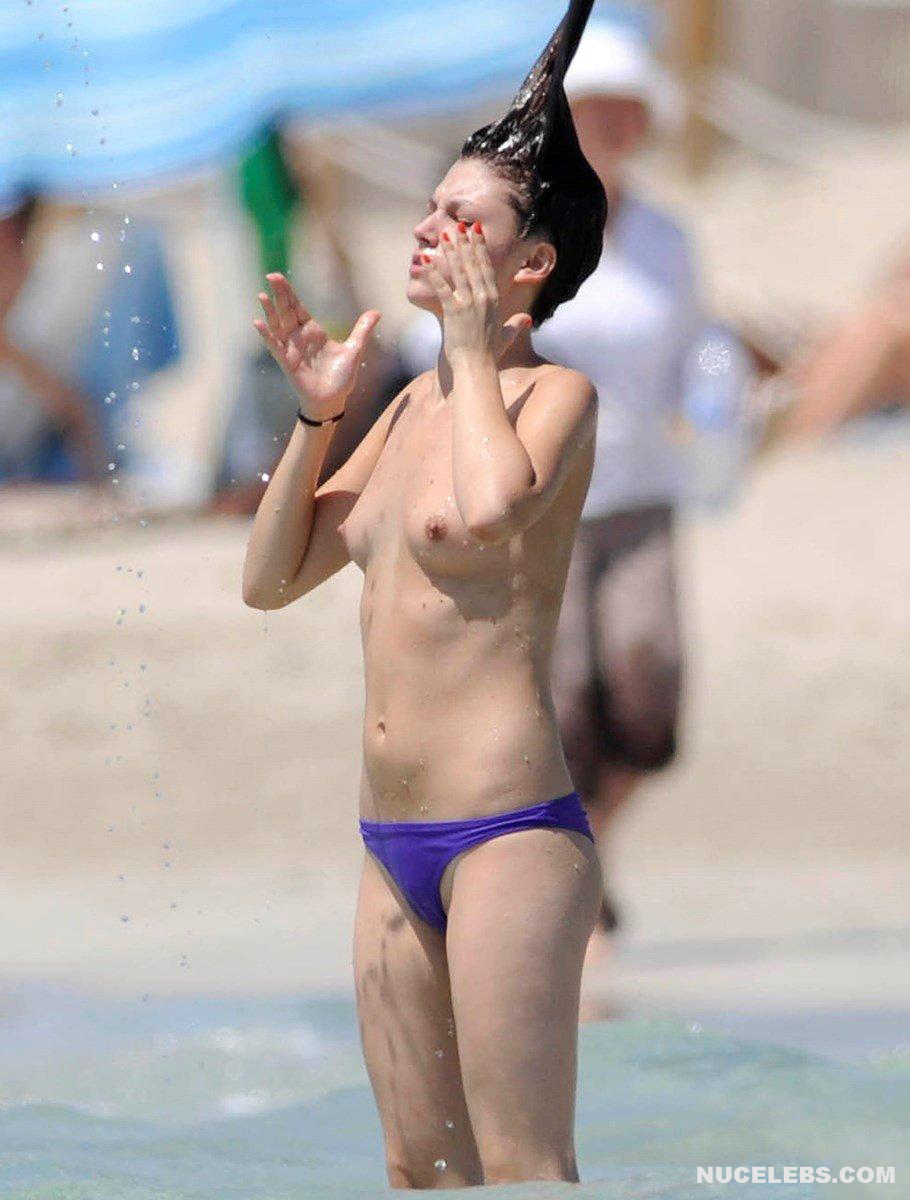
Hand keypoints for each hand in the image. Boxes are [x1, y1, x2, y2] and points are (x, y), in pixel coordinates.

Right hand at [253, 273, 381, 418]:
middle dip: (279, 294)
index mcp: (313, 331)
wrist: (332, 401)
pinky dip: (266, 335)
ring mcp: (291, 348)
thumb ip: (362, 330)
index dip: (289, 293)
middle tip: (270, 275)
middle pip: (286, 311)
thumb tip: (377, 312)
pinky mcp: (286, 361)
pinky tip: (259, 323)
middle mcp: (299, 337)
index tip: (279, 277)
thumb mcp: (354, 350)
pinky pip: (274, 346)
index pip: (298, 307)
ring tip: (262, 296)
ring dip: (270, 312)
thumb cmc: (341, 378)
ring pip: (277, 326)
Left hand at [421, 222, 530, 363]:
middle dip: (466, 242)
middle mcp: (483, 297)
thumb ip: (515, 325)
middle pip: (473, 263)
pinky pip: (441, 287)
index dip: (480, 248)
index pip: (486, 267)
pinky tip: (425, 260)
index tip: (476, 232)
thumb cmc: (489, 356)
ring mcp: (468, 303)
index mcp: (494, 300)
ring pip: (458, 271)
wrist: (477, 367)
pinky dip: (433, 273)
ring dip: (450, 251)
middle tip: (459, 225)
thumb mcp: (505, 336)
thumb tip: (527, 320)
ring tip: (443, 235)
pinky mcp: (454, 311)